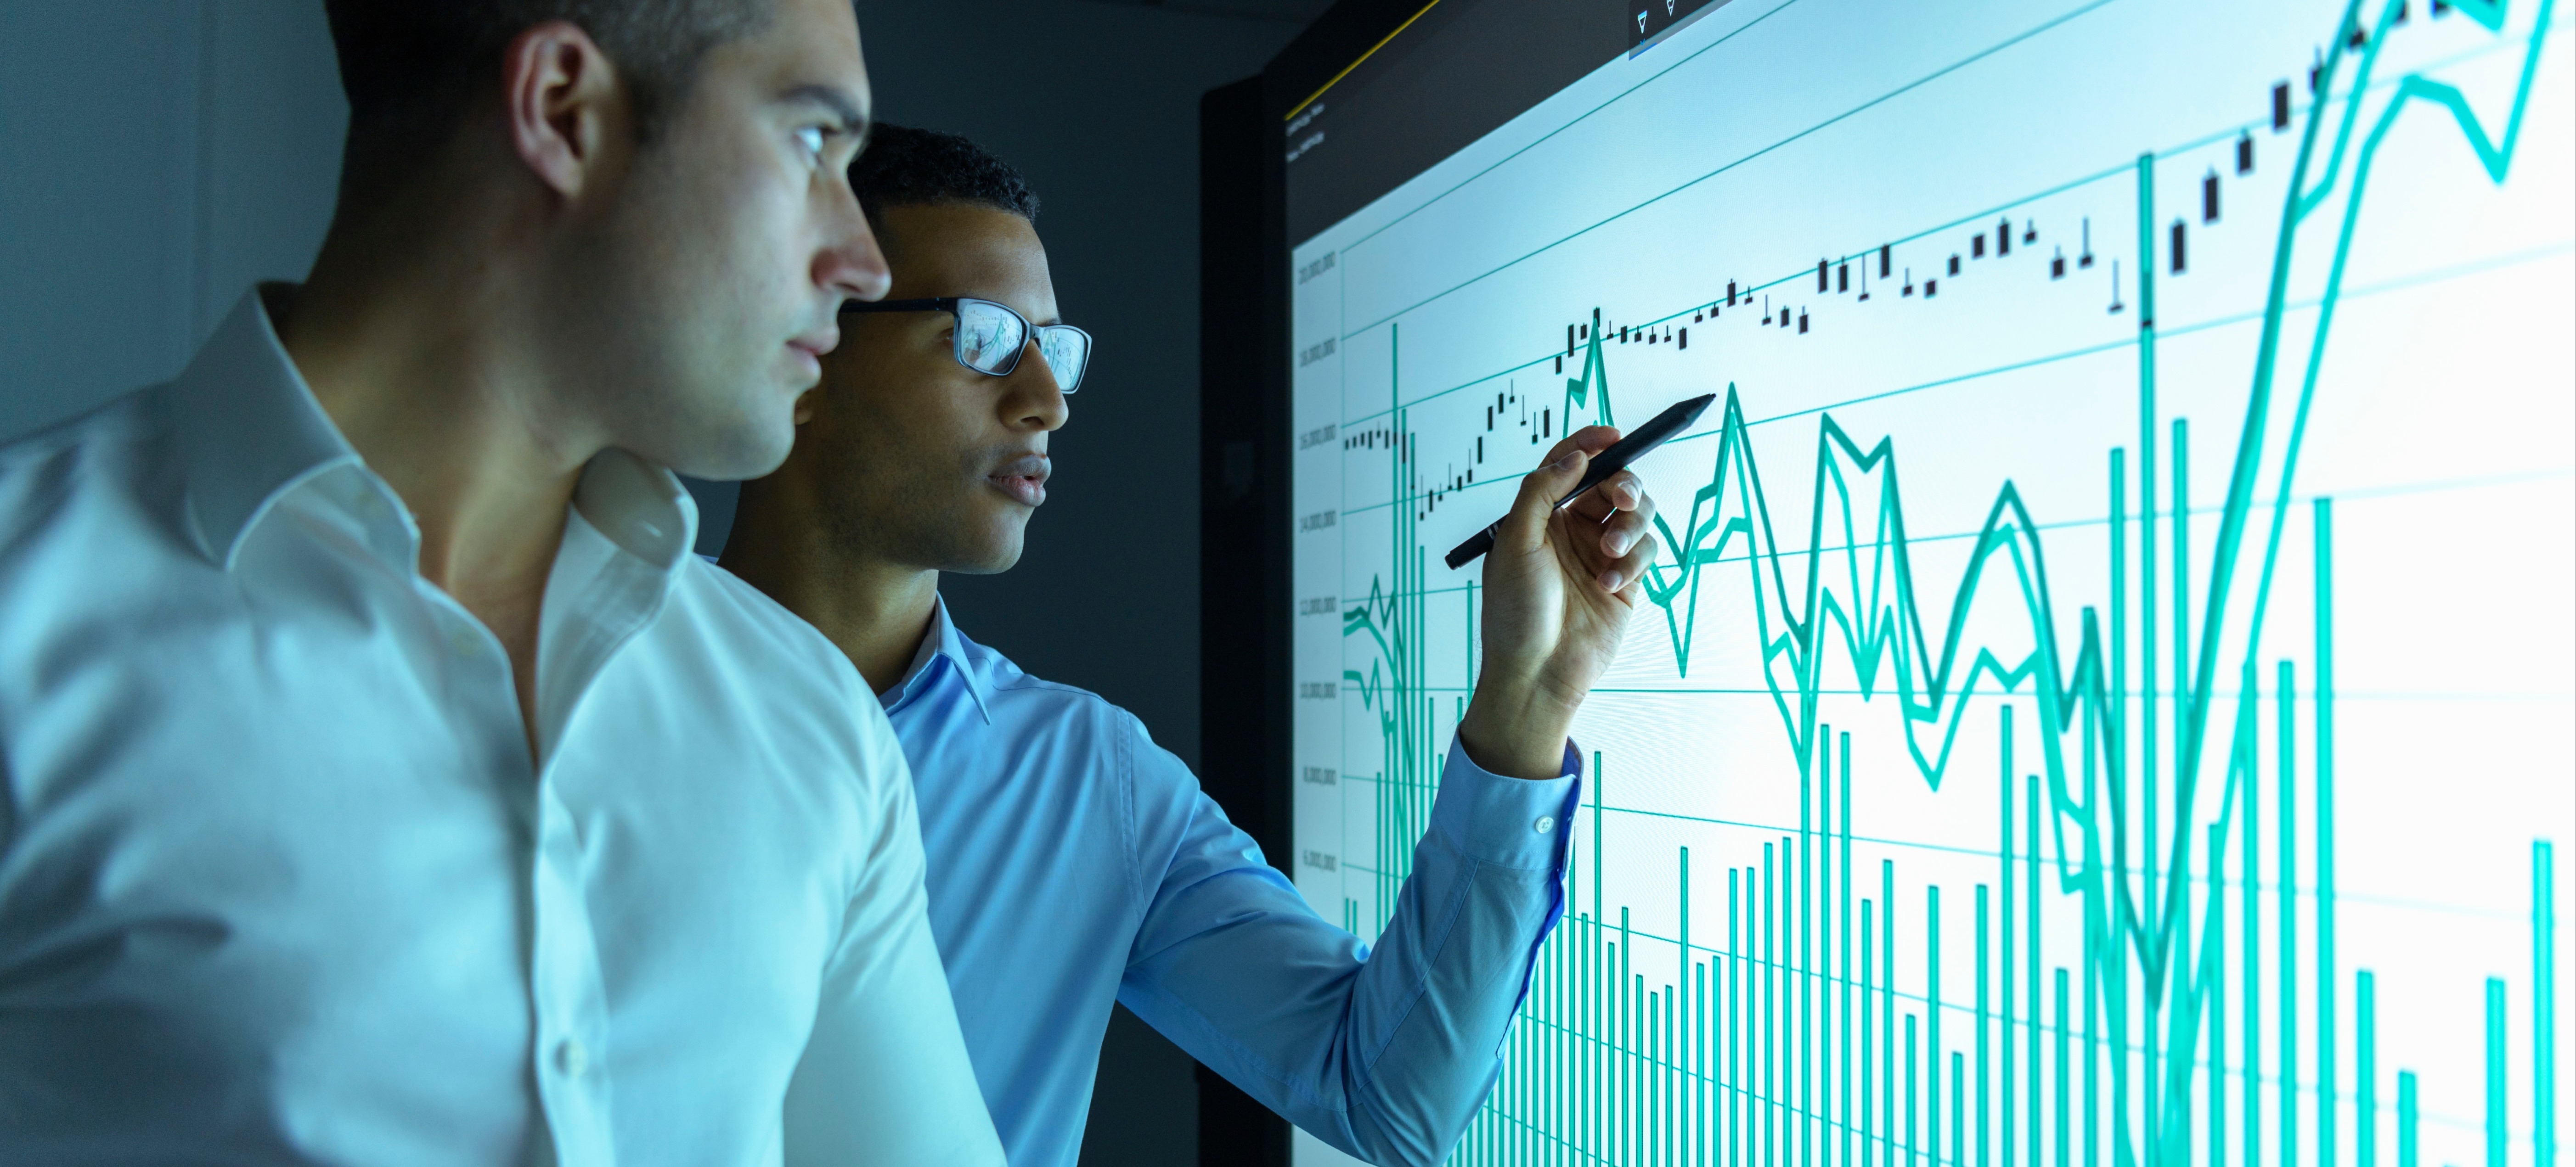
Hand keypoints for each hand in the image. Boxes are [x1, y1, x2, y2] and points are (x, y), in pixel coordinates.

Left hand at [1455, 426, 1658, 778]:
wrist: (1537, 672)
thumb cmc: (1516, 612)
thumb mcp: (1515, 542)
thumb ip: (1541, 491)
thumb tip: (1574, 456)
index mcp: (1542, 515)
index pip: (1570, 464)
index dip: (1591, 443)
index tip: (1613, 436)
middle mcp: (1573, 529)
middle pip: (1613, 483)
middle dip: (1623, 484)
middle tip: (1622, 498)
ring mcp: (1602, 553)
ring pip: (1637, 513)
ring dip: (1631, 525)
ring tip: (1610, 554)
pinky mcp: (1626, 578)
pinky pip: (1646, 550)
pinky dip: (1633, 561)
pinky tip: (1610, 584)